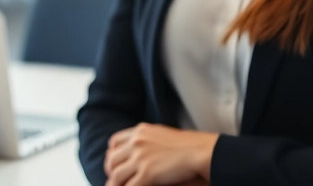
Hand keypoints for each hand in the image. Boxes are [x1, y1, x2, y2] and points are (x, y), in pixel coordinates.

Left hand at [103, 123, 217, 185]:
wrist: (201, 151)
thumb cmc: (189, 146)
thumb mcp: (162, 135)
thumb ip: (148, 141)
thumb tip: (140, 154)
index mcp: (140, 131)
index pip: (114, 142)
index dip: (113, 155)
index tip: (116, 165)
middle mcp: (136, 142)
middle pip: (112, 159)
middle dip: (111, 171)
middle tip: (116, 181)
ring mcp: (140, 158)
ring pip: (116, 175)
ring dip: (116, 183)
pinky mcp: (147, 173)